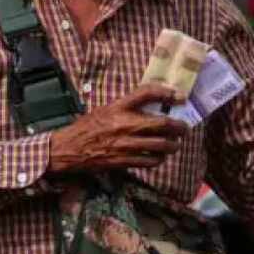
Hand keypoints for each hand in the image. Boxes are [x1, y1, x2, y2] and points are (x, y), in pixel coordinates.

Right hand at [48, 85, 188, 173]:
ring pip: (161, 145)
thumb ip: (129, 106)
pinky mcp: (124, 160)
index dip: (167, 93)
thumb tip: (156, 104)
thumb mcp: (108, 109)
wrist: (69, 148)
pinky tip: (159, 156)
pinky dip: (159, 159)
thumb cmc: (89, 126)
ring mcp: (125, 144)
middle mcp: (125, 124)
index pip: (147, 93)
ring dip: (173, 145)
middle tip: (184, 128)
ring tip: (175, 144)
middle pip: (163, 123)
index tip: (180, 97)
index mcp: (119, 107)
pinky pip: (150, 161)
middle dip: (179, 127)